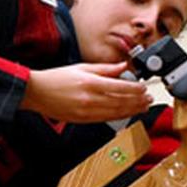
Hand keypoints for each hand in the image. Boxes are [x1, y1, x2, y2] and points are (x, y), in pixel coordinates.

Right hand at [19, 62, 152, 122]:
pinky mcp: (83, 120)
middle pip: (121, 102)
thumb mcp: (82, 67)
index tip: (144, 88)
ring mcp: (87, 111)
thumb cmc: (56, 79)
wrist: (37, 93)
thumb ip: (105, 68)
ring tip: (143, 107)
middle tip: (149, 99)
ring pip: (116, 112)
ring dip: (132, 110)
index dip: (135, 89)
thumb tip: (122, 67)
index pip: (120, 87)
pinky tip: (127, 113)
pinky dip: (119, 116)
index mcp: (90, 83)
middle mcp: (90, 99)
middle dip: (138, 101)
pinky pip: (106, 118)